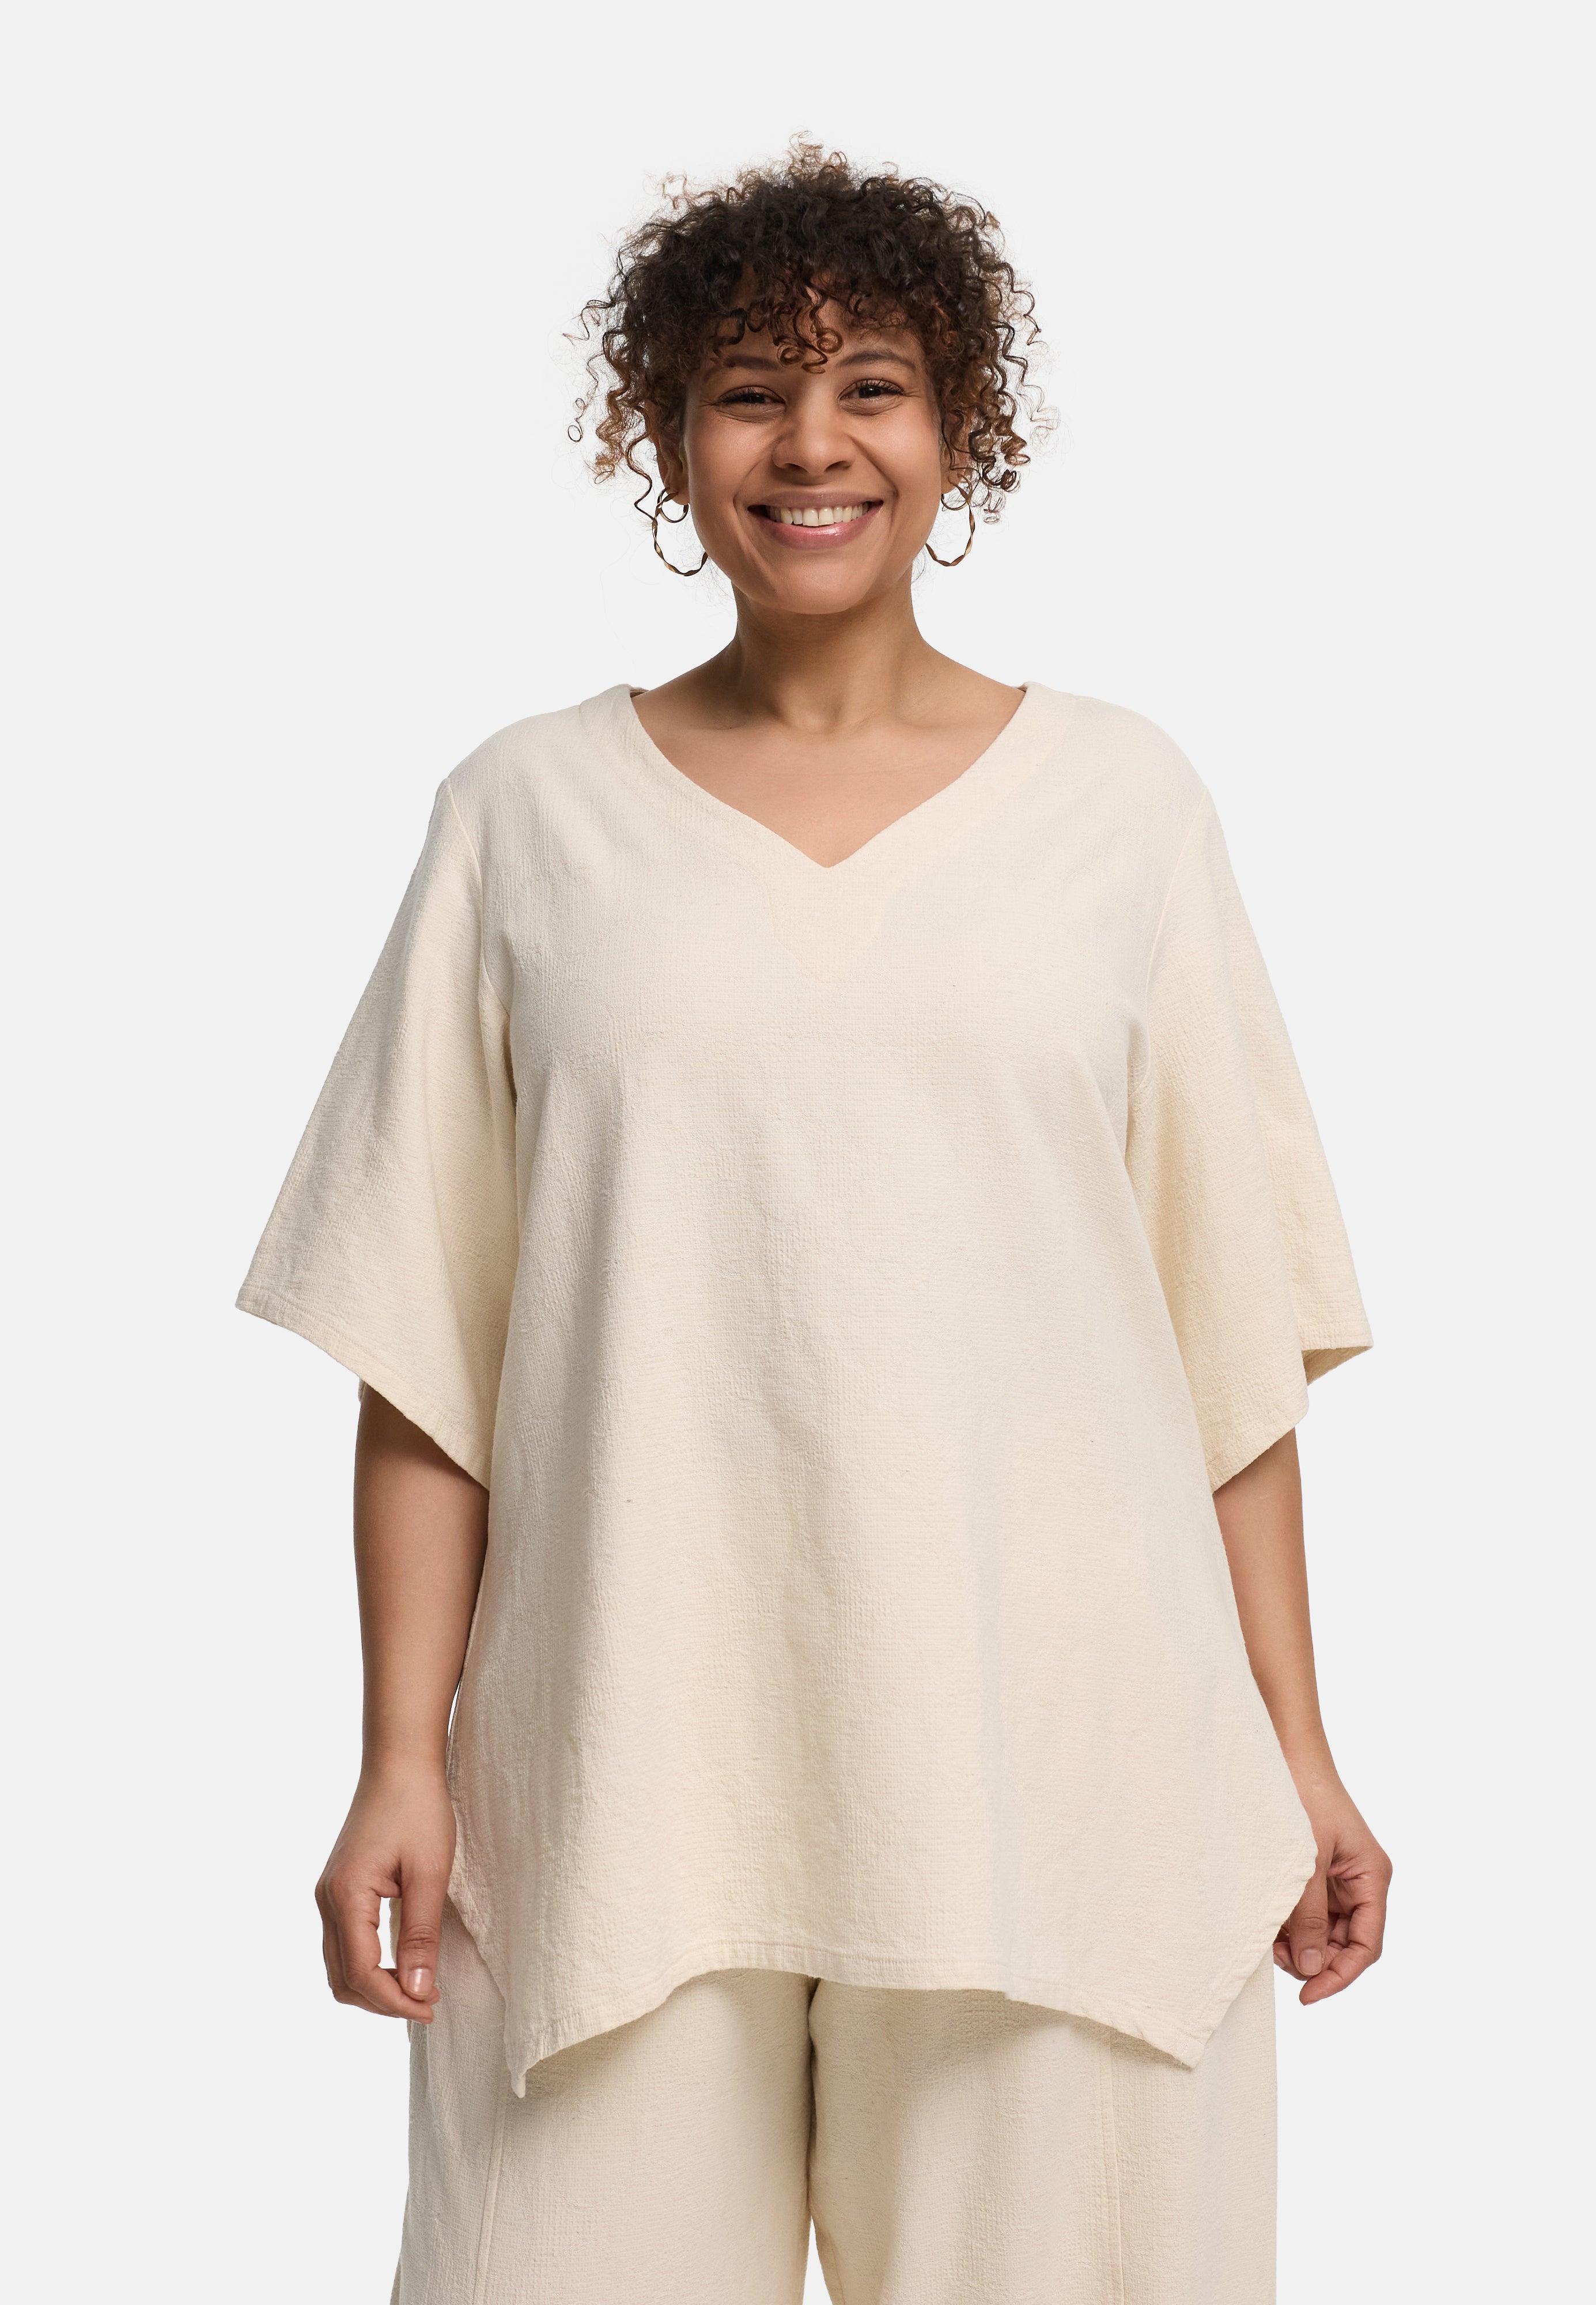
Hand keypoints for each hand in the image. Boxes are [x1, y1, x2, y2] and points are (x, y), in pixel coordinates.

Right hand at [315, 1766, 455, 2019]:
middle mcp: (327, 1900)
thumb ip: (421, 1935)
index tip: (432, 2007)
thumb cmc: (418, 1809)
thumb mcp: (430, 1873)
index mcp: (345, 1897)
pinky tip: (400, 1963)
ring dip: (374, 1986)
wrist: (400, 1762)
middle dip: (383, 2001)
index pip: (362, 1973)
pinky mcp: (338, 1888)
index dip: (396, 2001)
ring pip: (339, 1965)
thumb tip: (418, 1990)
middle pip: (343, 1978)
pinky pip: (344, 1944)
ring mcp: (328, 1894)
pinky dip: (368, 1965)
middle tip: (428, 2002)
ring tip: (418, 1988)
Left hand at [1275, 1769, 1390, 2003]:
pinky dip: (1292, 1922)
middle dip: (1315, 1959)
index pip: (1366, 1945)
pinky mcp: (1316, 1872)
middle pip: (1345, 1944)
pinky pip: (1310, 1911)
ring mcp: (1338, 1878)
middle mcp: (1360, 1883)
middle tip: (1278, 1956)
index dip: (1341, 1975)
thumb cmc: (1303, 1797)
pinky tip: (1271, 1920)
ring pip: (1325, 1932)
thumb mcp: (1305, 1862)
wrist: (1285, 1751)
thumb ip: (1309, 1916)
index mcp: (1371, 1878)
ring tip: (1270, 1938)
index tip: (1308, 1996)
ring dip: (1300, 1943)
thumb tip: (1311, 1969)